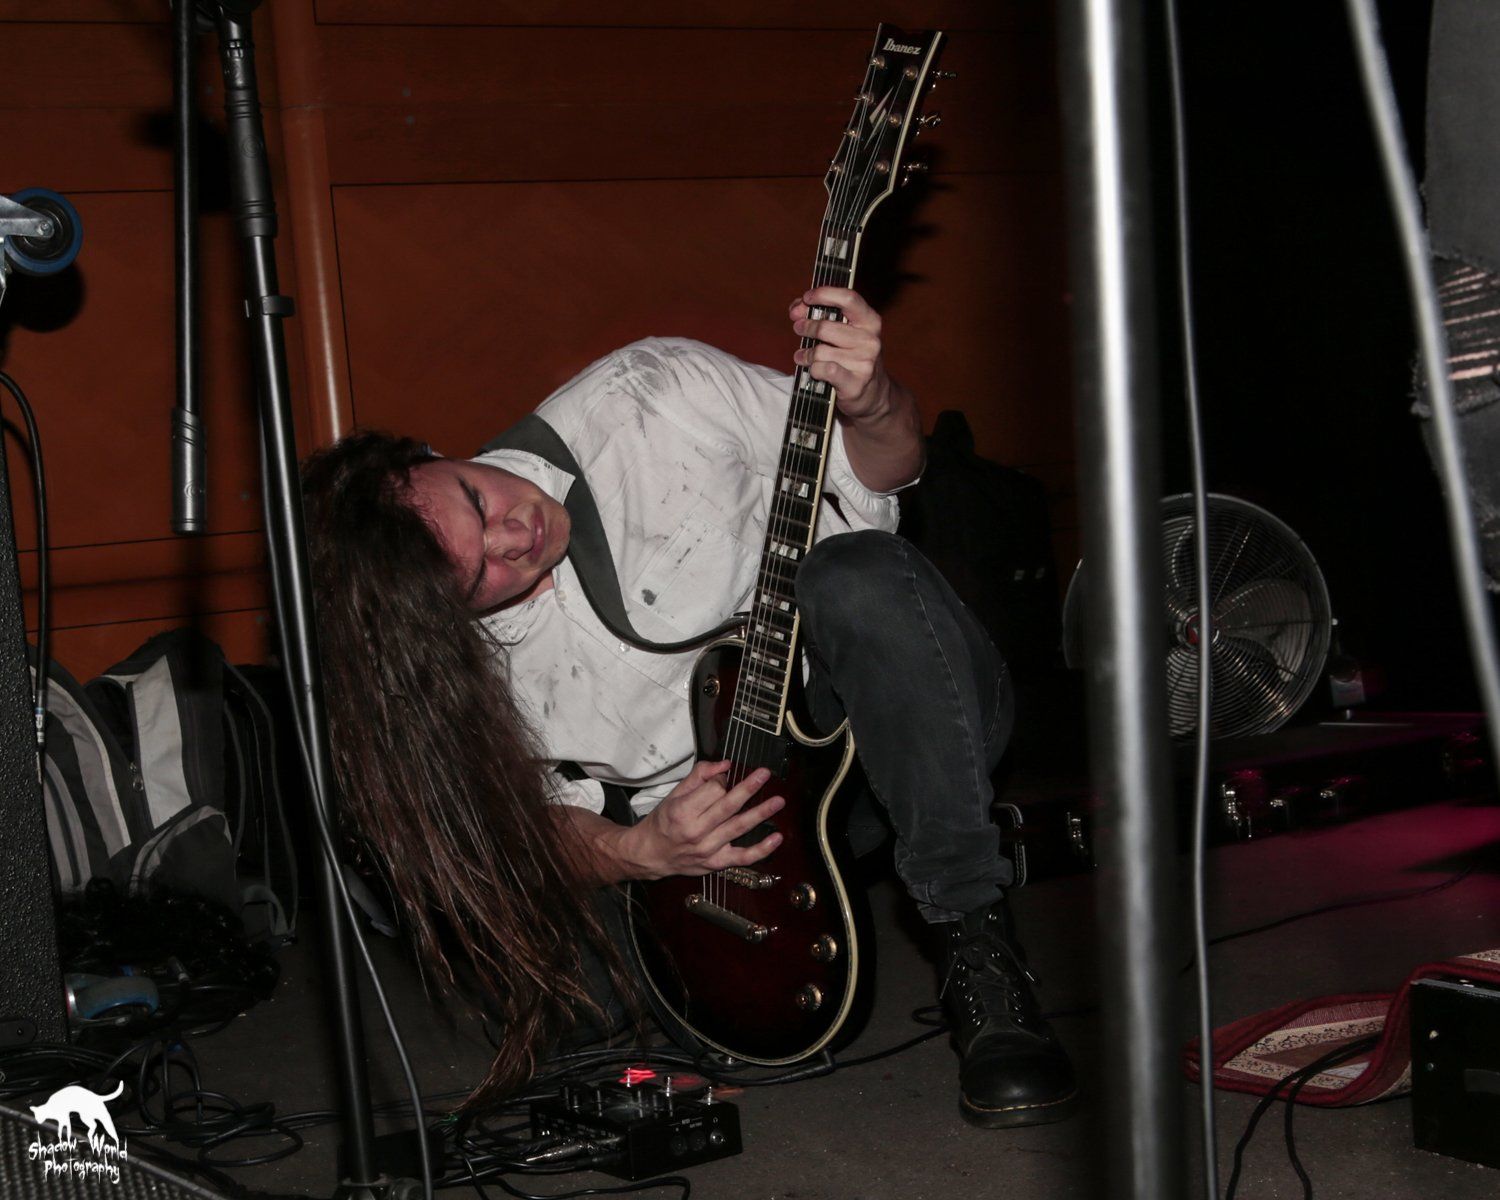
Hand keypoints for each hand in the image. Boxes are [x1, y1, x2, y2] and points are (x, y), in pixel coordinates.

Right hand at [623, 760, 784, 879]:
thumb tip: (725, 765)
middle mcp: (696, 831)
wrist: (651, 854)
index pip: (713, 790)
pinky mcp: (716, 863)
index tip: (723, 779)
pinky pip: (743, 857)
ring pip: (738, 828)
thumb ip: (699, 776)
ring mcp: (708, 849)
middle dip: (748, 788)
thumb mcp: (674, 793)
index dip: (722, 781)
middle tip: (764, 774)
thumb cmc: (664, 822)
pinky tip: (776, 838)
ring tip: (778, 801)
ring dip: (761, 813)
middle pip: (728, 806)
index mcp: (683, 811)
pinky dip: (762, 849)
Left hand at [788, 286, 894, 420]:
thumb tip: (797, 308)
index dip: (824, 294)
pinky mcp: (855, 383)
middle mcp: (870, 340)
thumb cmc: (852, 358)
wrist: (872, 395)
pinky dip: (814, 369)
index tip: (807, 297)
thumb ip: (821, 315)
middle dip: (806, 327)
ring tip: (804, 357)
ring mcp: (864, 363)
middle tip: (798, 328)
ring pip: (820, 351)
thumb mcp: (844, 332)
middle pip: (826, 327)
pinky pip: (824, 369)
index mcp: (870, 322)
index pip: (848, 298)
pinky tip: (813, 370)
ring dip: (806, 354)